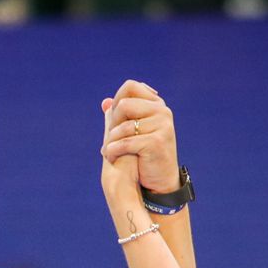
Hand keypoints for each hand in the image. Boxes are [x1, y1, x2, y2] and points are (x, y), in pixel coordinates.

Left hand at [100, 79, 179, 194]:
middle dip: (112, 124)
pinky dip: (113, 151)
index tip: (114, 121)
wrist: (160, 181)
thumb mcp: (133, 133)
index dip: (116, 102)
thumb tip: (104, 102)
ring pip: (122, 126)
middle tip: (109, 139)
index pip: (130, 87)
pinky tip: (110, 157)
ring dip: (110, 141)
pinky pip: (125, 142)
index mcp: (157, 104)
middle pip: (124, 105)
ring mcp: (162, 125)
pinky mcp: (157, 141)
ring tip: (107, 151)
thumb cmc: (145, 156)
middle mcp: (162, 111)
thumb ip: (120, 116)